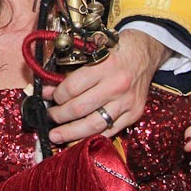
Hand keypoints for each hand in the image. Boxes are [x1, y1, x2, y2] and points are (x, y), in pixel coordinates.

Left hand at [43, 31, 166, 142]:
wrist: (143, 54)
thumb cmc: (113, 52)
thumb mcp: (90, 55)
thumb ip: (70, 74)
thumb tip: (47, 92)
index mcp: (103, 67)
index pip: (71, 88)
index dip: (55, 95)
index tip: (47, 97)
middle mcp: (116, 86)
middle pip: (80, 108)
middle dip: (59, 115)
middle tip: (49, 117)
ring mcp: (126, 102)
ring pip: (94, 125)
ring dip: (71, 132)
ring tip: (57, 135)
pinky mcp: (134, 114)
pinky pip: (110, 131)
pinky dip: (92, 136)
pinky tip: (79, 138)